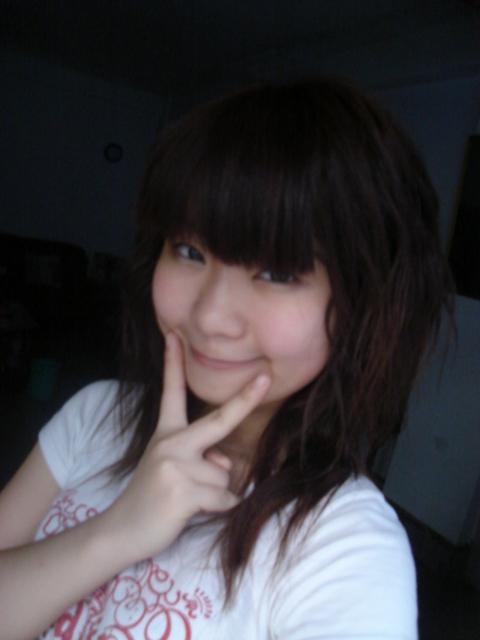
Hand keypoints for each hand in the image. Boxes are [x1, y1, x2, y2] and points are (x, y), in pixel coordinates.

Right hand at [104, 332, 270, 564]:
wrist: (122, 530)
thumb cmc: (153, 496)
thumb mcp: (171, 467)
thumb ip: (201, 456)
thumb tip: (224, 461)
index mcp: (166, 433)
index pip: (171, 392)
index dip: (173, 362)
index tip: (175, 333)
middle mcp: (171, 442)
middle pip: (219, 420)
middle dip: (245, 400)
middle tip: (266, 379)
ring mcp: (175, 465)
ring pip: (225, 473)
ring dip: (217, 491)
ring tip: (188, 500)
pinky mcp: (182, 490)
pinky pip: (224, 498)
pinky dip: (218, 508)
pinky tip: (191, 512)